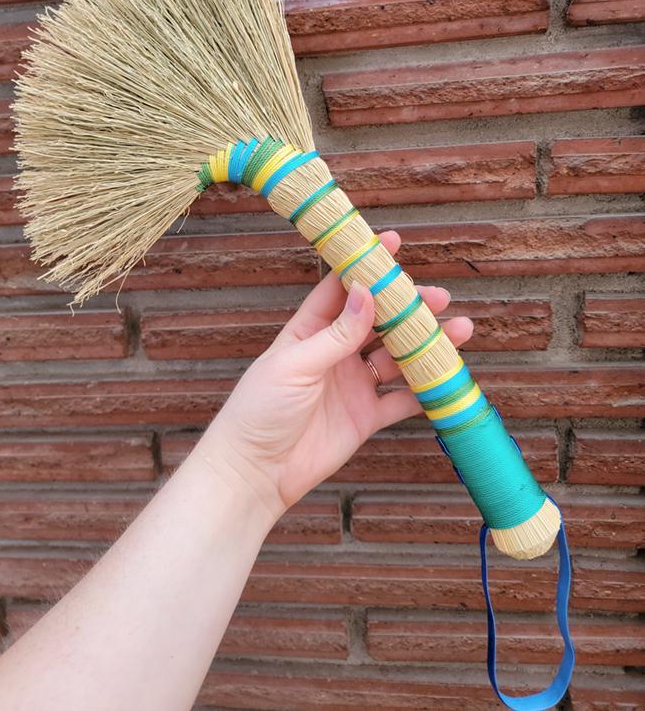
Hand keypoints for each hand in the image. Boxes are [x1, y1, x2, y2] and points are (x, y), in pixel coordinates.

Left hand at [198, 230, 473, 520]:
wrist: (256, 472)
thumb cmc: (260, 410)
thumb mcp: (296, 364)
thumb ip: (336, 334)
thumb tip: (367, 293)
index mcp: (310, 330)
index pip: (343, 288)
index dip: (367, 266)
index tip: (393, 244)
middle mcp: (335, 352)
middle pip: (380, 321)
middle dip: (409, 307)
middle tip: (440, 297)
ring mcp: (353, 384)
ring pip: (398, 357)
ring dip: (426, 345)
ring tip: (461, 331)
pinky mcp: (366, 416)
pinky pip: (402, 400)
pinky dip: (426, 391)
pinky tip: (449, 379)